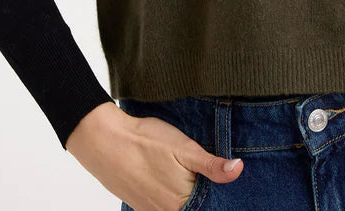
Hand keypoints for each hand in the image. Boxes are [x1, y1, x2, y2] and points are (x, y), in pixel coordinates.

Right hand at [66, 101, 243, 209]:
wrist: (105, 140)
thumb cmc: (145, 141)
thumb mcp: (184, 148)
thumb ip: (212, 165)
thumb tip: (239, 170)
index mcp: (183, 204)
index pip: (210, 206)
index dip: (220, 198)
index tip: (226, 187)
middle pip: (194, 207)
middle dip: (203, 196)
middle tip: (198, 174)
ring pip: (179, 207)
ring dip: (186, 197)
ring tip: (183, 175)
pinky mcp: (140, 205)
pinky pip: (162, 206)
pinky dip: (171, 198)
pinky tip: (169, 181)